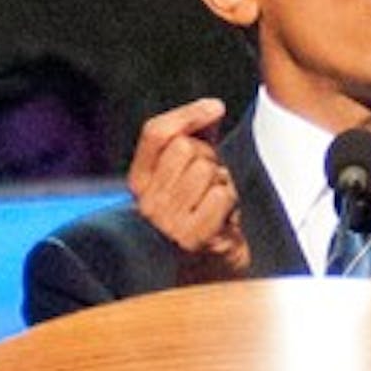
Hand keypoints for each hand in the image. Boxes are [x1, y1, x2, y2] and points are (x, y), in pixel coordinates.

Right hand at [129, 98, 248, 283]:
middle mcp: (146, 203)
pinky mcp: (192, 239)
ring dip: (223, 181)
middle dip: (210, 156)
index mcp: (139, 181)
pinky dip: (231, 200)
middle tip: (213, 181)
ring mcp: (167, 223)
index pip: (156, 133)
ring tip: (217, 200)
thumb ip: (198, 134)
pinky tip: (225, 216)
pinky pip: (221, 194)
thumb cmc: (207, 207)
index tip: (216, 108)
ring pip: (206, 170)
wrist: (216, 262)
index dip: (188, 114)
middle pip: (185, 148)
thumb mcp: (196, 165)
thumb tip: (212, 107)